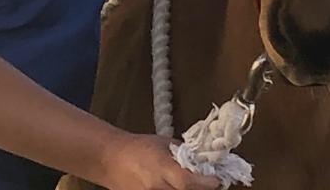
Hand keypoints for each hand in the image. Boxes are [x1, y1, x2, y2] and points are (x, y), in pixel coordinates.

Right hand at [100, 133, 221, 189]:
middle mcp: (157, 187)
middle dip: (202, 189)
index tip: (218, 180)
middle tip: (209, 183)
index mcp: (162, 168)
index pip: (189, 182)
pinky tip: (177, 187)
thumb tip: (205, 162)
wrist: (111, 158)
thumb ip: (185, 155)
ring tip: (192, 184)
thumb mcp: (164, 144)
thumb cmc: (138, 147)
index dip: (208, 183)